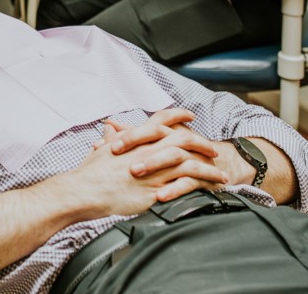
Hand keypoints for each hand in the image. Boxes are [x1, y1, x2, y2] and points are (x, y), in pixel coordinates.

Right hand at [59, 120, 219, 218]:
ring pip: (190, 163)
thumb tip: (111, 128)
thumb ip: (111, 138)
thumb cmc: (91, 173)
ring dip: (209, 168)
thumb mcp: (101, 150)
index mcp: (137, 140)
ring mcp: (155, 170)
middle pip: (184, 140)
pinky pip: (186, 185)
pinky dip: (201, 186)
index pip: (161, 120)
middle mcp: (149, 151)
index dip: (178, 116)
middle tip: (213, 148)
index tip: (190, 116)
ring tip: (221, 174)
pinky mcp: (157, 188)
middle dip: (201, 143)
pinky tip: (210, 190)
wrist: (86, 190)